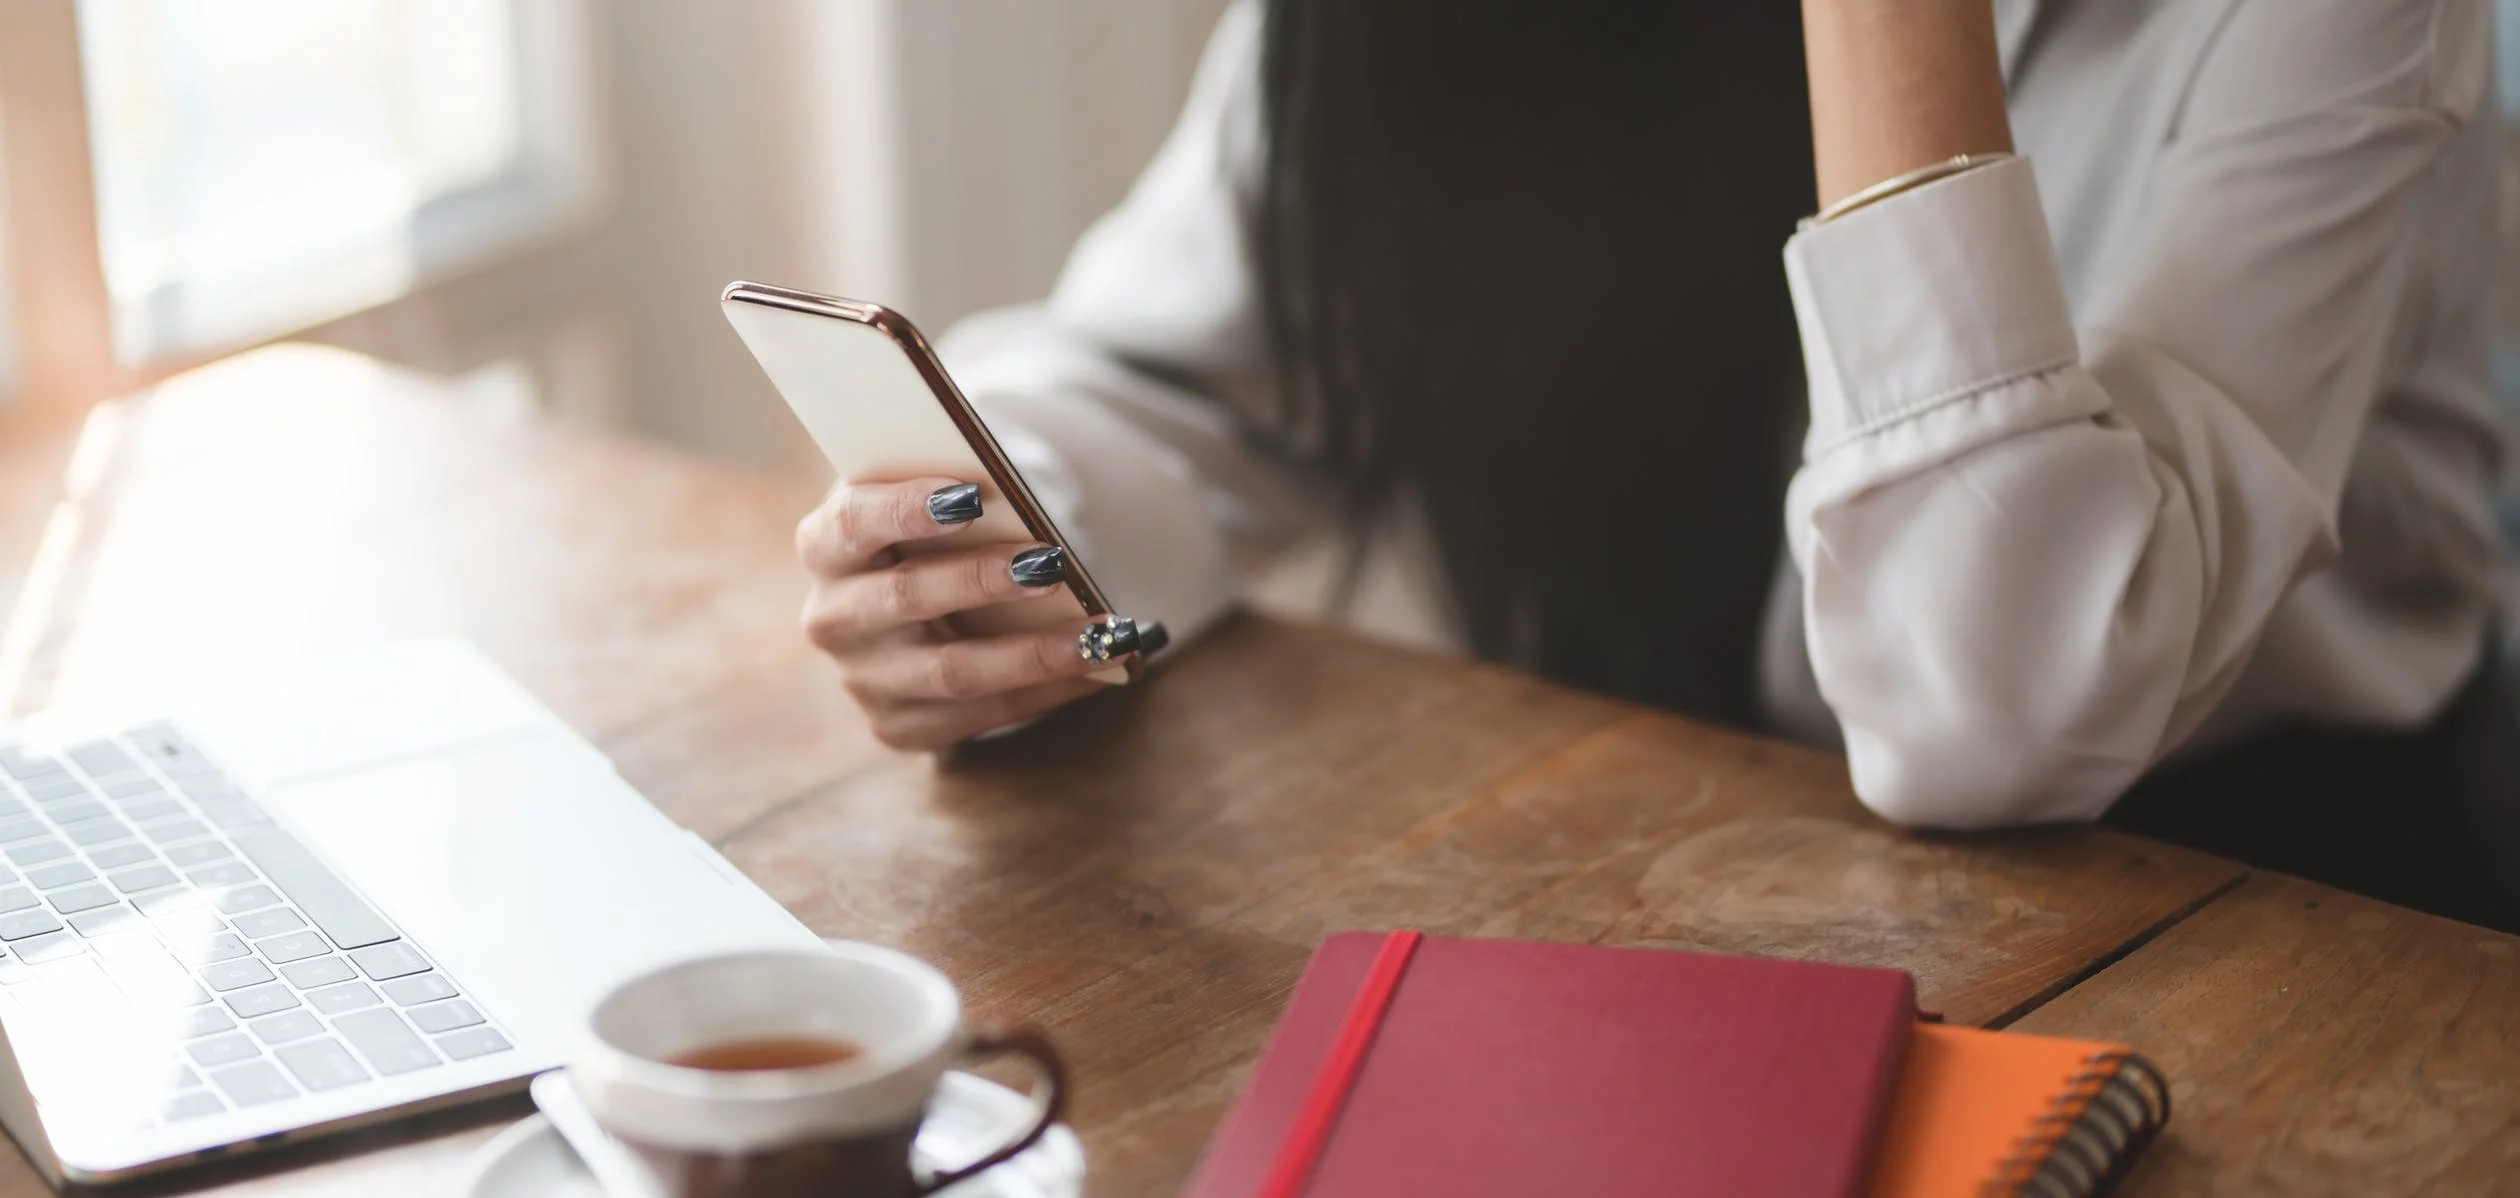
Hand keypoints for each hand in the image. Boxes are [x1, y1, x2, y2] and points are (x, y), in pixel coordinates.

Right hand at [795, 478, 1160, 749]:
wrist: (908, 606)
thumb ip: (958, 500)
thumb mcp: (927, 505)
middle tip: (1051, 564)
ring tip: (1102, 632)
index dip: (907, 509)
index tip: (971, 494)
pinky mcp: (897, 726)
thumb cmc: (929, 537)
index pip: (854, 522)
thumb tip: (1029, 513)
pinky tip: (1099, 668)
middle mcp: (832, 618)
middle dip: (982, 580)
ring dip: (1035, 653)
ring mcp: (862, 679)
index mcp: (826, 545)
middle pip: (906, 597)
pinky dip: (1047, 690)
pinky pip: (981, 714)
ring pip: (952, 672)